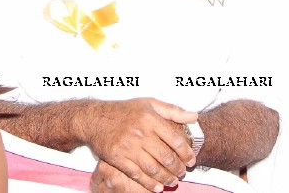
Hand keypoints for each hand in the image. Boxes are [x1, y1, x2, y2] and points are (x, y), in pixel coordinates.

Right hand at [81, 98, 197, 191]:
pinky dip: (150, 184)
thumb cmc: (124, 110)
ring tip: (173, 181)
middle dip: (178, 169)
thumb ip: (173, 110)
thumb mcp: (149, 103)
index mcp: (150, 118)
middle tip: (183, 172)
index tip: (192, 160)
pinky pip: (137, 175)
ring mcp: (128, 146)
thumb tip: (194, 117)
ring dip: (166, 178)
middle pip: (166, 157)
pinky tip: (158, 187)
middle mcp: (140, 132)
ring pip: (153, 169)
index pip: (175, 140)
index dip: (187, 153)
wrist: (95, 118)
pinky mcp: (117, 158)